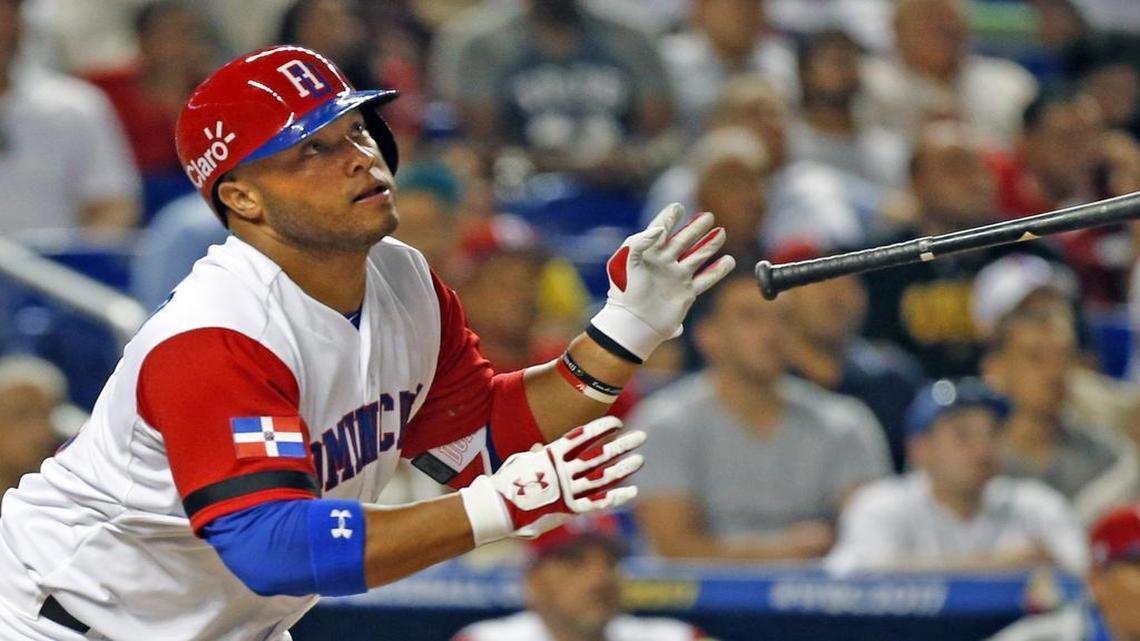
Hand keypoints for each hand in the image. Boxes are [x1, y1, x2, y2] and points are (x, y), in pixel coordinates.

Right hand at [459, 416, 645, 543]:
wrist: (497, 509)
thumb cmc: (506, 484)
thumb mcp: (521, 463)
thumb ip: (536, 456)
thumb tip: (540, 448)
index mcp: (551, 454)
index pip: (581, 436)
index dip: (600, 428)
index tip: (617, 423)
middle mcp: (563, 470)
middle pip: (599, 455)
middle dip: (622, 445)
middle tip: (641, 437)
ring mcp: (567, 489)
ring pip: (602, 476)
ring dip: (623, 467)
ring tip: (640, 460)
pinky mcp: (569, 509)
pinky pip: (598, 502)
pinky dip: (616, 496)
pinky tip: (632, 491)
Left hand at [590, 203, 735, 361]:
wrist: (633, 323)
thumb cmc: (624, 292)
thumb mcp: (624, 261)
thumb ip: (640, 241)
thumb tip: (660, 229)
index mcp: (648, 253)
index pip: (660, 229)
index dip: (669, 218)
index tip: (678, 207)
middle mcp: (664, 263)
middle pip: (684, 240)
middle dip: (696, 228)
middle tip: (708, 216)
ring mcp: (677, 277)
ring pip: (697, 256)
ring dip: (709, 244)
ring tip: (721, 232)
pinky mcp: (686, 293)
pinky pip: (706, 279)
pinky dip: (718, 270)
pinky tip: (728, 261)